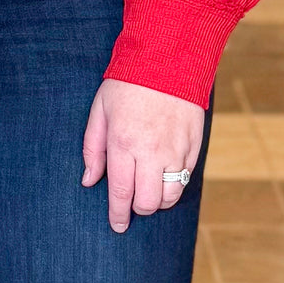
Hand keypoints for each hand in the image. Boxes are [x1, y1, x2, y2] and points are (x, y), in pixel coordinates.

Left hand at [81, 77, 203, 232]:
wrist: (167, 57)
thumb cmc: (127, 82)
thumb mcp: (100, 109)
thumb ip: (93, 147)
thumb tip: (88, 180)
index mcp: (123, 143)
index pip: (120, 193)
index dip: (118, 214)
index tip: (117, 225)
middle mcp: (151, 152)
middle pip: (148, 203)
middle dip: (138, 208)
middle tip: (132, 202)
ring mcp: (176, 150)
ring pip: (170, 196)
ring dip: (158, 199)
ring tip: (149, 187)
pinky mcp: (194, 145)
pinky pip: (186, 178)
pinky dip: (176, 182)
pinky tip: (165, 171)